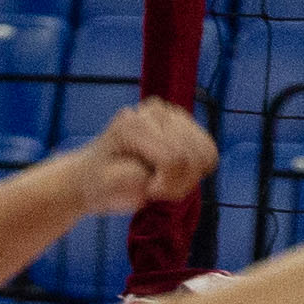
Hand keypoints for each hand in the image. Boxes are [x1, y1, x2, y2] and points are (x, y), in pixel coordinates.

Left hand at [78, 98, 217, 212]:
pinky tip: (174, 174)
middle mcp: (154, 111)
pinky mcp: (184, 122)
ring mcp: (171, 113)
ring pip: (206, 153)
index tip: (149, 192)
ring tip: (165, 182)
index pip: (174, 159)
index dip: (167, 186)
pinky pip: (208, 149)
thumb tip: (170, 164)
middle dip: (179, 183)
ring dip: (189, 177)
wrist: (95, 174)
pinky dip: (197, 170)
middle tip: (156, 190)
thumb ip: (139, 176)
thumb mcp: (112, 185)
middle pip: (192, 157)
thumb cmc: (101, 183)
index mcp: (133, 124)